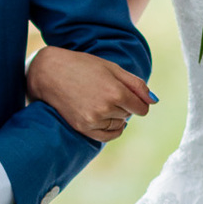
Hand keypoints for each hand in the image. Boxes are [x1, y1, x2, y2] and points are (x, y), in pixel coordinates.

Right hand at [25, 46, 152, 142]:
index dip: (137, 101)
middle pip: (129, 115)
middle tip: (106, 91)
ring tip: (101, 101)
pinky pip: (107, 137)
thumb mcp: (112, 68)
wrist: (49, 73)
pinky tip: (106, 119)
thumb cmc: (82, 66)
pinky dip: (111, 130)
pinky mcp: (82, 128)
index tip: (127, 93)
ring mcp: (93, 120)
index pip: (142, 108)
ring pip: (119, 126)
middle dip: (123, 105)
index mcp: (116, 92)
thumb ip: (136, 85)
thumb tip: (154, 101)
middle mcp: (105, 108)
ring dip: (116, 117)